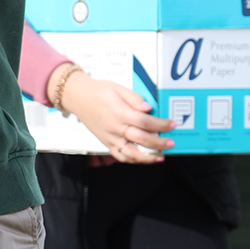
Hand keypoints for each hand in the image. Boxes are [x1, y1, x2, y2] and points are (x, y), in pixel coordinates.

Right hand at [58, 68, 172, 164]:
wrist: (77, 96)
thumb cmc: (98, 91)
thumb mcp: (118, 88)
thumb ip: (135, 98)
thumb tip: (148, 108)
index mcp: (120, 112)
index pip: (146, 122)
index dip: (162, 124)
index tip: (172, 124)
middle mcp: (115, 127)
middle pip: (142, 139)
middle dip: (160, 143)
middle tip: (171, 142)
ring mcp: (110, 137)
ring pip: (131, 153)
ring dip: (148, 157)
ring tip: (160, 157)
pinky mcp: (106, 142)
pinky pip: (120, 155)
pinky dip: (132, 160)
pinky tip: (142, 159)